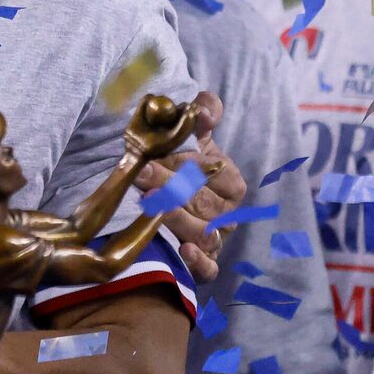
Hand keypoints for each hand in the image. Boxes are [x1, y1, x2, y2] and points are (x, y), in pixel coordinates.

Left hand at [135, 94, 246, 284]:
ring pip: (203, 232)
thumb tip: (204, 105)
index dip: (191, 163)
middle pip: (203, 200)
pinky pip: (208, 268)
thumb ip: (202, 116)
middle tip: (142, 174)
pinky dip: (199, 262)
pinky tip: (184, 251)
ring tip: (151, 203)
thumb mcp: (194, 139)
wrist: (166, 199)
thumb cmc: (184, 169)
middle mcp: (227, 215)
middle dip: (172, 186)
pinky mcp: (204, 264)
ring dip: (177, 217)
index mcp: (231, 184)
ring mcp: (216, 241)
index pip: (216, 173)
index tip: (160, 155)